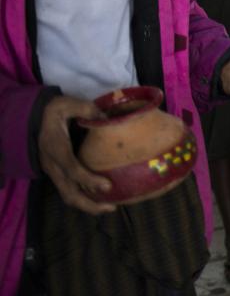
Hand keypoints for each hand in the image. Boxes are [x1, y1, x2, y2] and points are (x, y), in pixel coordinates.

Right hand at [38, 95, 115, 214]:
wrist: (33, 117)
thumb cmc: (53, 111)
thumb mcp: (67, 104)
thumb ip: (87, 109)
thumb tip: (106, 118)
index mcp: (56, 149)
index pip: (72, 169)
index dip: (89, 179)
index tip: (107, 185)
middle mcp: (53, 165)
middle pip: (68, 193)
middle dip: (89, 205)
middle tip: (112, 208)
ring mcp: (53, 171)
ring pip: (67, 195)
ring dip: (87, 205)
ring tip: (109, 207)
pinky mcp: (56, 173)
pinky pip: (68, 190)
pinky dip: (83, 197)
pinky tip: (100, 197)